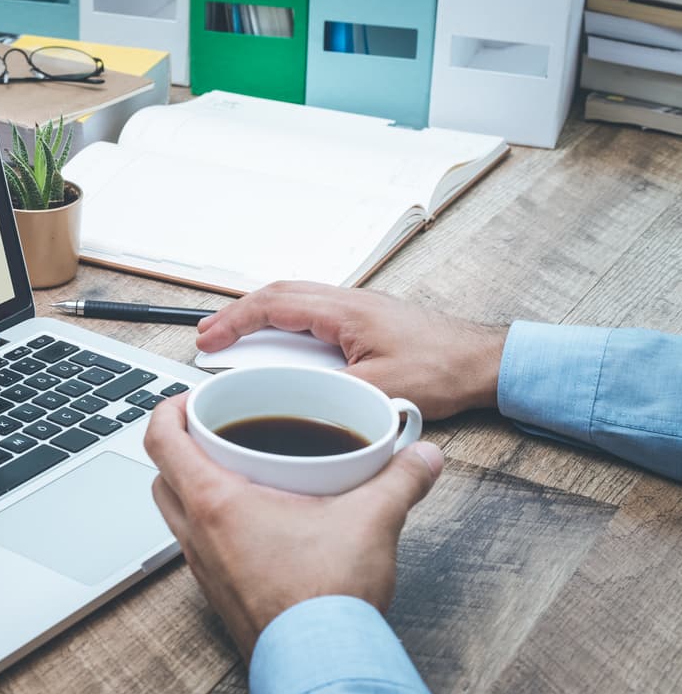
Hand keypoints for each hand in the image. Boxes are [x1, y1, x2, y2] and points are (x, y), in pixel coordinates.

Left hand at [144, 393, 443, 660]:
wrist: (321, 666)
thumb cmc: (327, 600)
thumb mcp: (370, 520)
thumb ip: (400, 479)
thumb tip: (422, 456)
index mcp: (214, 502)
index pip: (161, 440)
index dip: (167, 409)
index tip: (188, 399)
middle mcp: (197, 534)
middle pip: (161, 476)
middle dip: (180, 448)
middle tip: (215, 434)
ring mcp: (204, 568)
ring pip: (176, 514)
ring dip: (193, 489)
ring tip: (237, 475)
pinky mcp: (220, 594)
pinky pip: (199, 547)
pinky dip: (213, 526)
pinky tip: (257, 525)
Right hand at [197, 281, 507, 419]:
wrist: (484, 361)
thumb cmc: (443, 368)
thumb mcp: (381, 391)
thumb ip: (332, 393)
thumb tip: (293, 400)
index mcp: (344, 311)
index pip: (274, 305)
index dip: (234, 321)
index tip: (208, 339)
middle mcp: (347, 301)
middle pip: (277, 293)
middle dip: (237, 313)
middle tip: (209, 335)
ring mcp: (357, 307)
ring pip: (294, 298)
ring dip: (260, 314)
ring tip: (235, 336)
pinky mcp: (366, 320)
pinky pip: (312, 310)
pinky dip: (284, 321)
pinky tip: (280, 341)